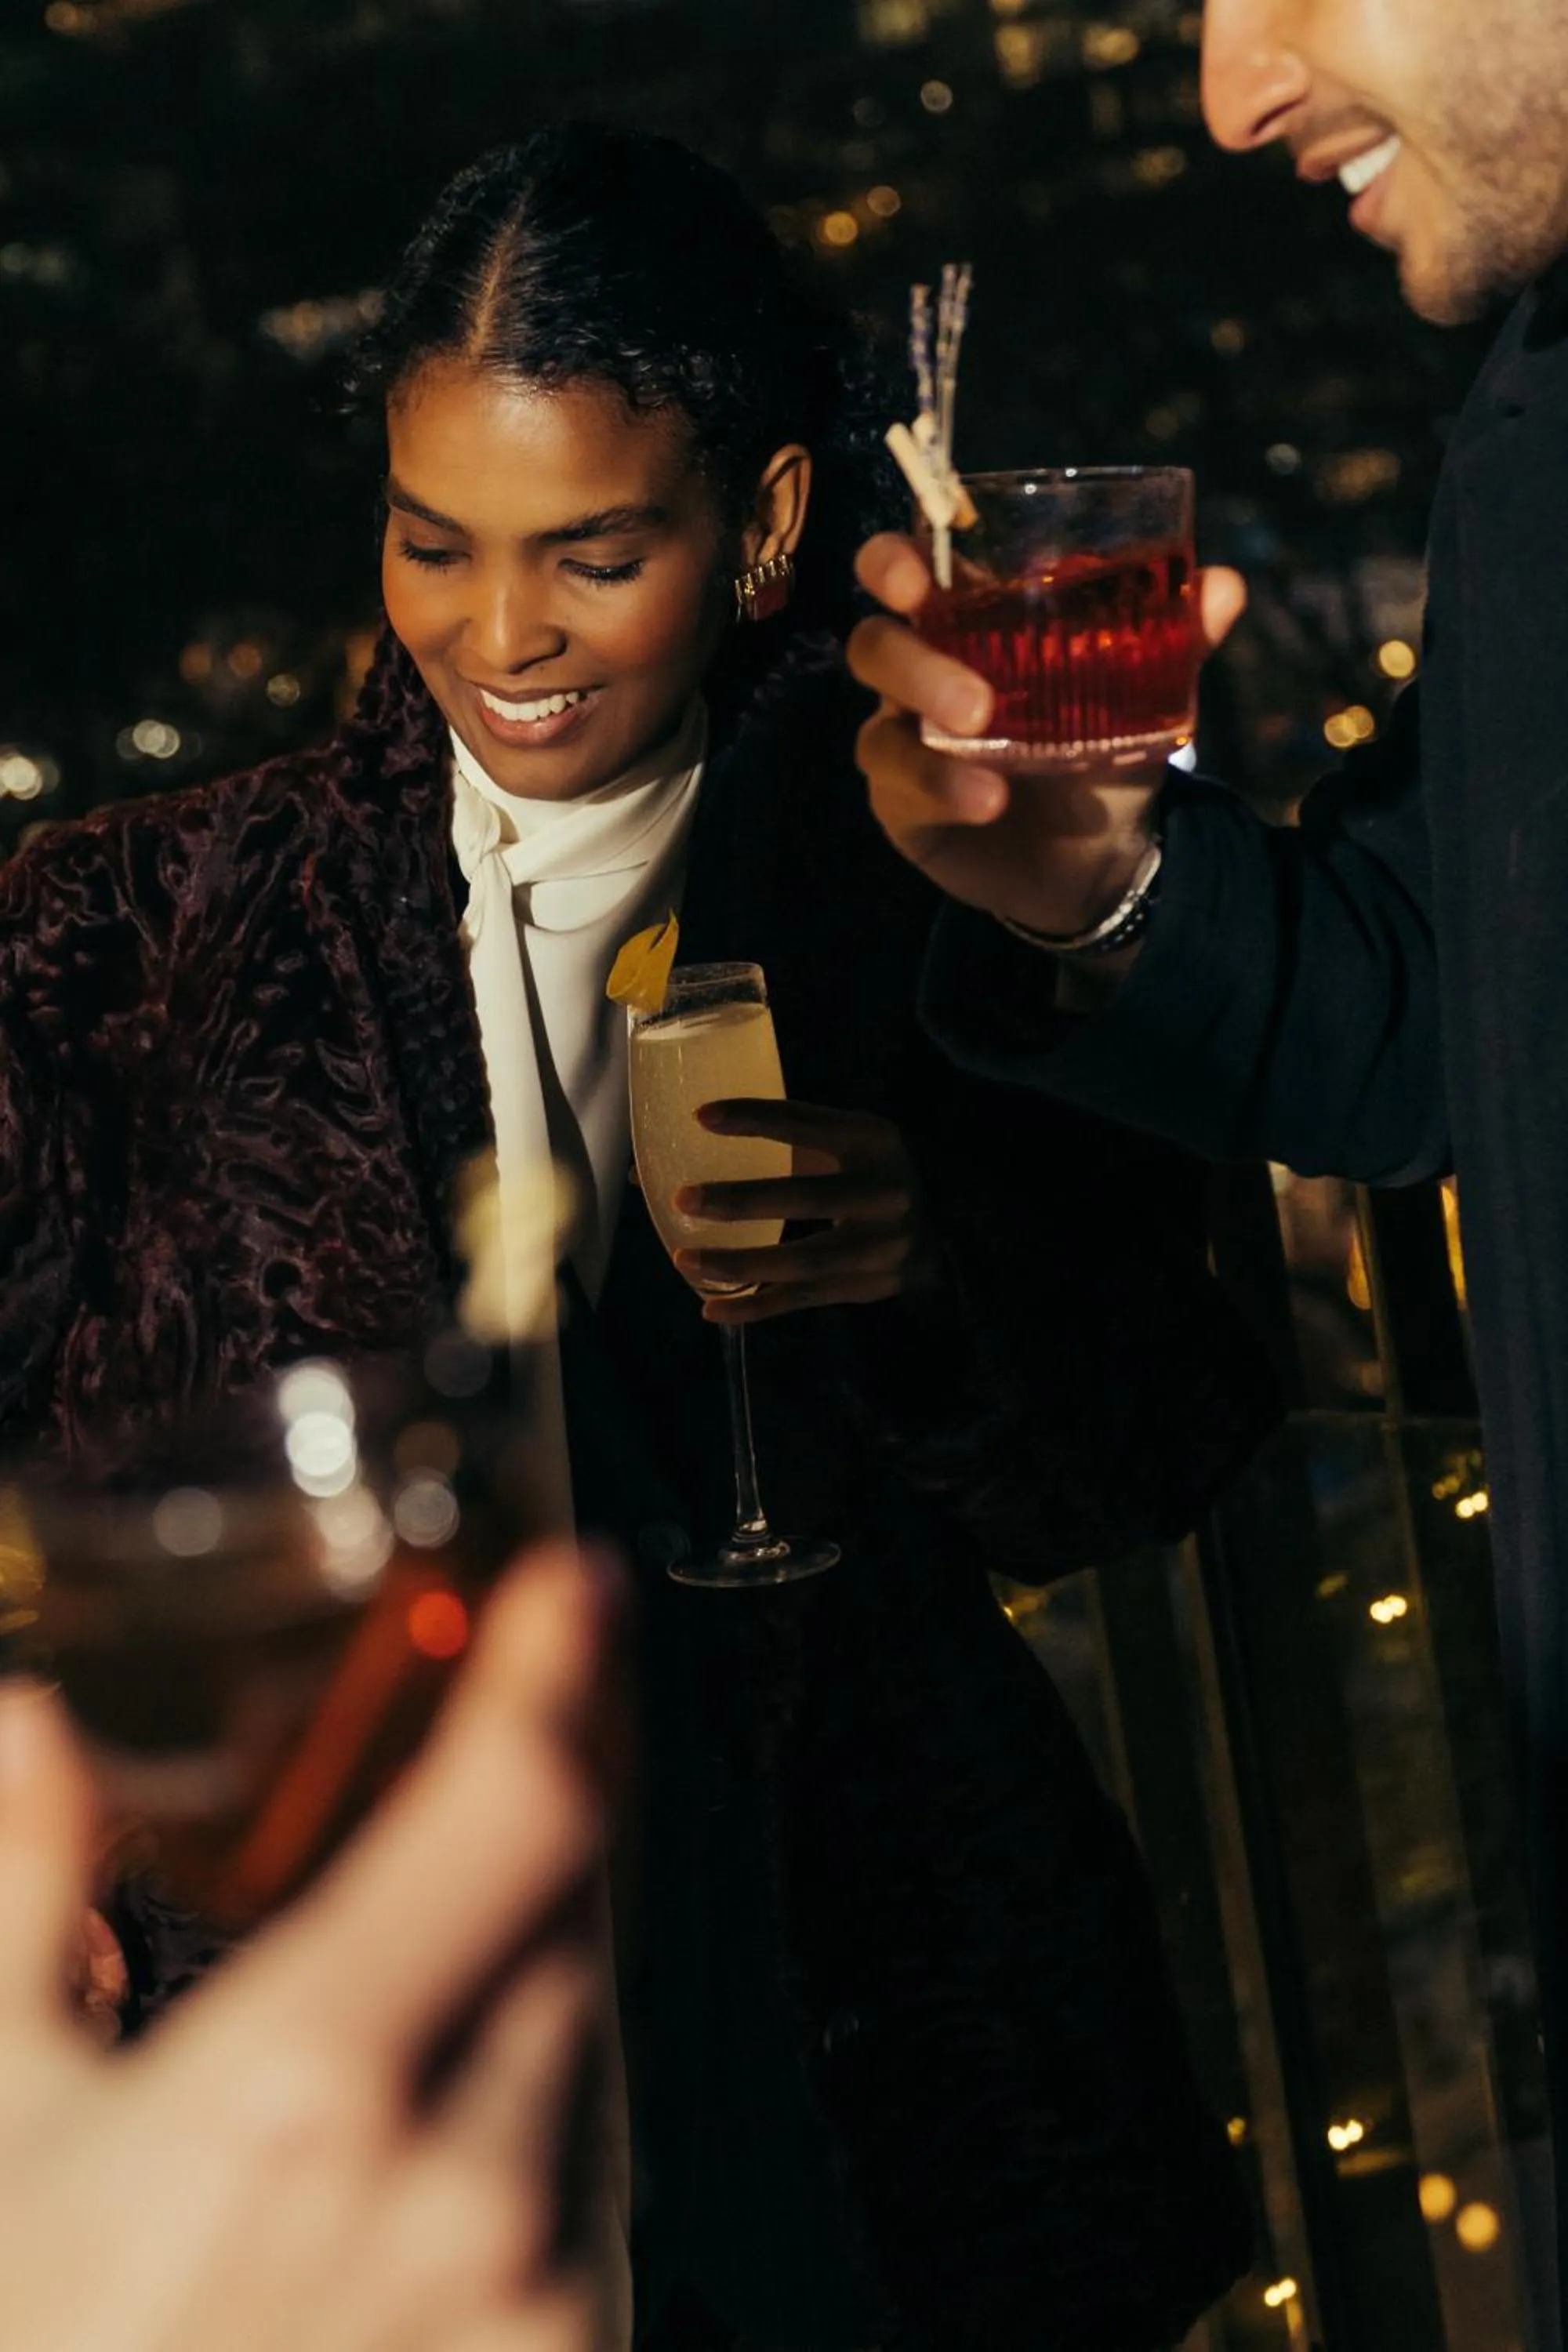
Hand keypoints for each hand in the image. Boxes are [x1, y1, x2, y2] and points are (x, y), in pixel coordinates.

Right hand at [0, 1540, 620, 2351]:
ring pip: (582, 2067)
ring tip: (411, 2009)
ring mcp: (527, 2304)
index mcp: (307, 2091)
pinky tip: (427, 2164)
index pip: (510, 1816)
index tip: (587, 1589)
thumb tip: (27, 1731)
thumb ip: (17, 1901)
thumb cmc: (31, 2350)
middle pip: (569, 1927)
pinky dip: (521, 2139)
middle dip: (538, 1833)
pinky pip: (578, 2203)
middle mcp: (457, 2190)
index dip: (562, 1678)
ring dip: (523, 1994)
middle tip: (486, 1783)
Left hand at [673, 1099, 934, 1324]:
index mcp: (874, 1141)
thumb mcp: (845, 1145)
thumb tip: (674, 1156)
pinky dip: (757, 1307)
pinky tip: (713, 1309)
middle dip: (744, 1200)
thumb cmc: (868, 1176)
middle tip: (685, 1199)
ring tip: (685, 1260)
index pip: (809, 1124)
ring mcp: (881, 1247)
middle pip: (810, 1198)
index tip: (701, 1118)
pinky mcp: (868, 1287)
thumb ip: (784, 1142)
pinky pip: (805, 1300)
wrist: (943, 1231)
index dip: (757, 1119)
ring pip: (805, 1261)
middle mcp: (884, 1193)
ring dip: (741, 1263)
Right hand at [849, 534, 1246, 937]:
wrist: (1102, 854)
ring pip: (878, 725)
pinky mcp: (901, 805)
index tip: (914, 578)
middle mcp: (920, 678)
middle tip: (977, 702)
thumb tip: (1227, 587)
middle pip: (875, 646)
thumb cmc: (1104, 749)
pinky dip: (942, 790)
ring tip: (988, 746)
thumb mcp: (1146, 694)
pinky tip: (988, 801)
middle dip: (914, 663)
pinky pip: (898, 790)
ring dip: (929, 734)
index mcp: (966, 627)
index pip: (904, 574)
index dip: (892, 564)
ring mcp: (905, 743)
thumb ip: (1178, 640)